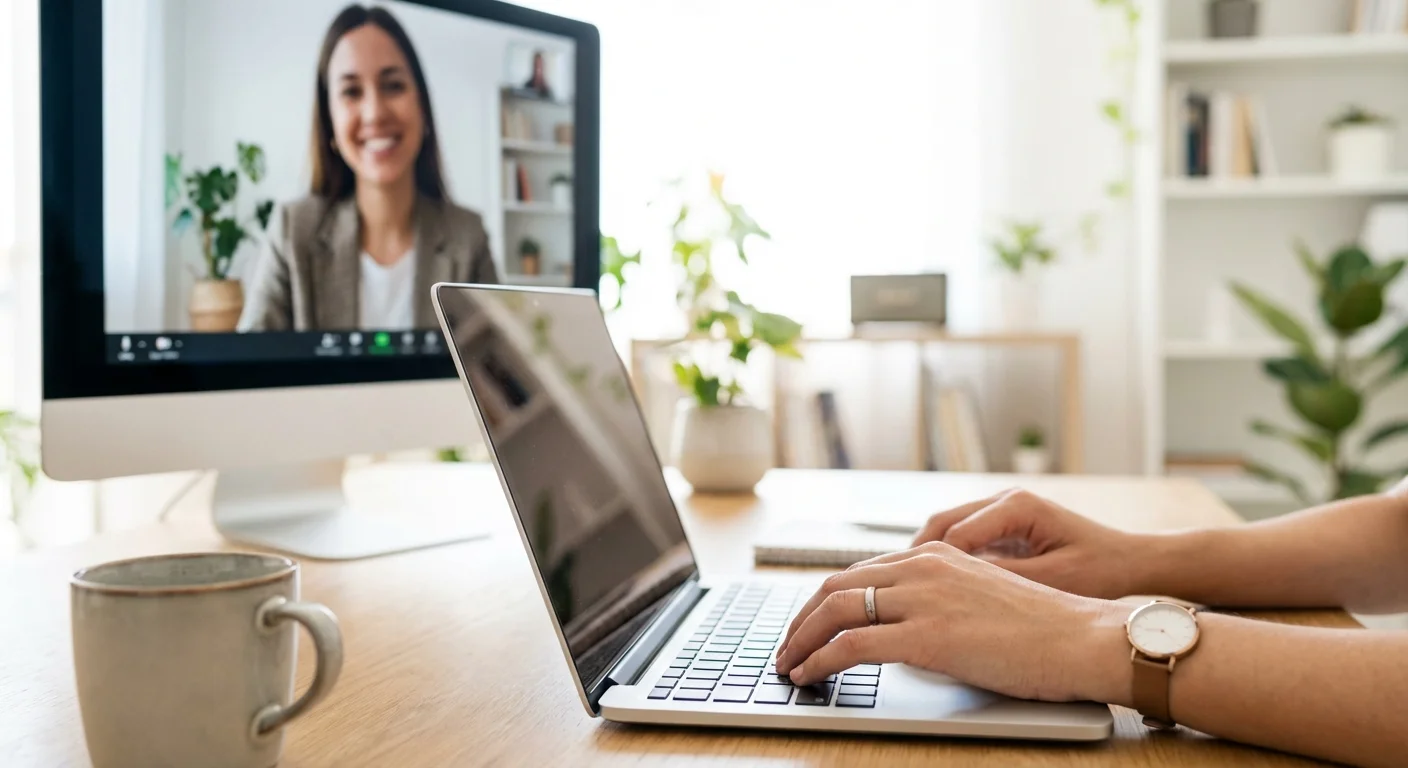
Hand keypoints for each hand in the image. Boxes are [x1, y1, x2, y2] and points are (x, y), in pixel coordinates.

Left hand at [774, 542, 1131, 703]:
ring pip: (835, 610)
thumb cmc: (1046, 629)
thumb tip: (910, 625)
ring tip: (789, 664)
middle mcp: (922, 567)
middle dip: (802, 618)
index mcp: (936, 554)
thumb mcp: (981, 597)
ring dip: (802, 639)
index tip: (810, 623)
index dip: (826, 600)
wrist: (1083, 638)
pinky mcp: (924, 635)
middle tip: (789, 646)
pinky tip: (810, 675)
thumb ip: (942, 600)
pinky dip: (820, 660)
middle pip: (837, 586)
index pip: (862, 572)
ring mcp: (921, 598)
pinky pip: (852, 644)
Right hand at [911, 488, 1148, 599]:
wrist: (1130, 561)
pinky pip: (962, 538)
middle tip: (894, 589)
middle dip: (916, 556)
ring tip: (906, 588)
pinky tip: (933, 587)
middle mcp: (1003, 500)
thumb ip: (1005, 583)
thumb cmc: (1100, 570)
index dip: (930, 567)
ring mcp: (1001, 510)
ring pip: (947, 528)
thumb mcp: (1053, 581)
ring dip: (927, 556)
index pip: (956, 533)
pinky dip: (945, 559)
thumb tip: (958, 596)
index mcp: (1016, 505)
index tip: (910, 595)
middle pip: (941, 523)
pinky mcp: (1003, 525)